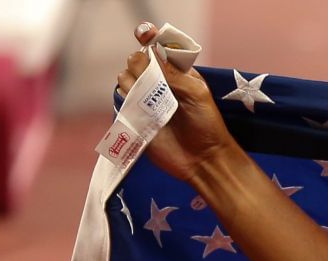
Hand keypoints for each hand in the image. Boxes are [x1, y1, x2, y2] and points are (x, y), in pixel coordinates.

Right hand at [116, 23, 238, 184]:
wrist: (203, 160)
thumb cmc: (207, 125)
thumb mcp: (196, 93)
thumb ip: (174, 72)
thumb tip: (152, 52)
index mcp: (175, 72)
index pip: (154, 49)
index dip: (147, 39)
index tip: (143, 34)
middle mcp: (157, 83)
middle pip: (133, 61)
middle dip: (140, 67)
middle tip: (157, 84)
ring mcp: (144, 99)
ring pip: (123, 78)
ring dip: (134, 85)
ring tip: (154, 102)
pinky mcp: (135, 116)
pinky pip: (120, 100)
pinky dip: (127, 100)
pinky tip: (142, 110)